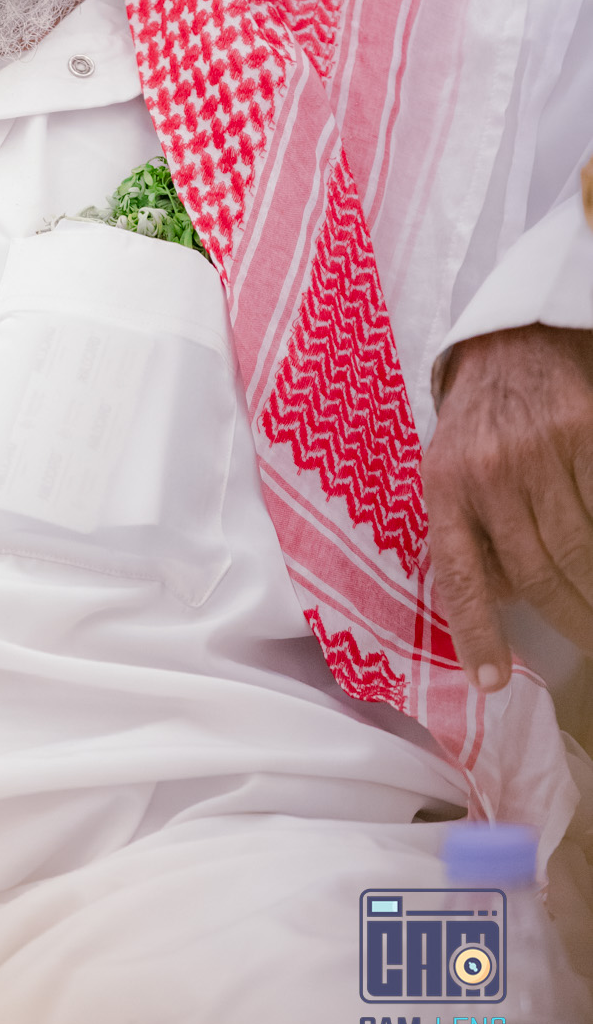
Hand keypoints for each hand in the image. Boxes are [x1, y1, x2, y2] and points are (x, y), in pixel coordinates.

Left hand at [424, 323, 592, 691]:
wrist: (511, 341)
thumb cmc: (479, 419)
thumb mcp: (450, 468)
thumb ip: (467, 529)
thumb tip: (501, 601)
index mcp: (444, 485)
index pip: (457, 574)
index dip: (475, 633)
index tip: (493, 683)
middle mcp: (486, 470)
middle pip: (538, 571)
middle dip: (571, 619)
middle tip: (588, 642)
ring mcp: (537, 450)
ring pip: (580, 546)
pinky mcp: (582, 430)